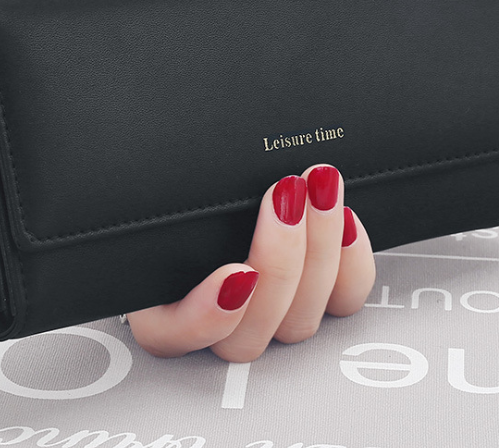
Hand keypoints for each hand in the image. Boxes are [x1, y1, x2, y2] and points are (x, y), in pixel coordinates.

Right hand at [126, 163, 375, 361]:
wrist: (241, 163)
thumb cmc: (182, 172)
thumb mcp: (164, 177)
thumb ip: (150, 192)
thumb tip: (148, 170)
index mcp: (159, 295)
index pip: (170, 334)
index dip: (204, 317)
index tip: (236, 272)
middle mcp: (214, 317)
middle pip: (246, 336)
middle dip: (279, 263)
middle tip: (287, 192)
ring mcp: (270, 311)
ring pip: (297, 323)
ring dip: (316, 253)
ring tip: (319, 188)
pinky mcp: (316, 294)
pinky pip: (341, 304)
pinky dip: (350, 266)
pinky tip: (346, 221)